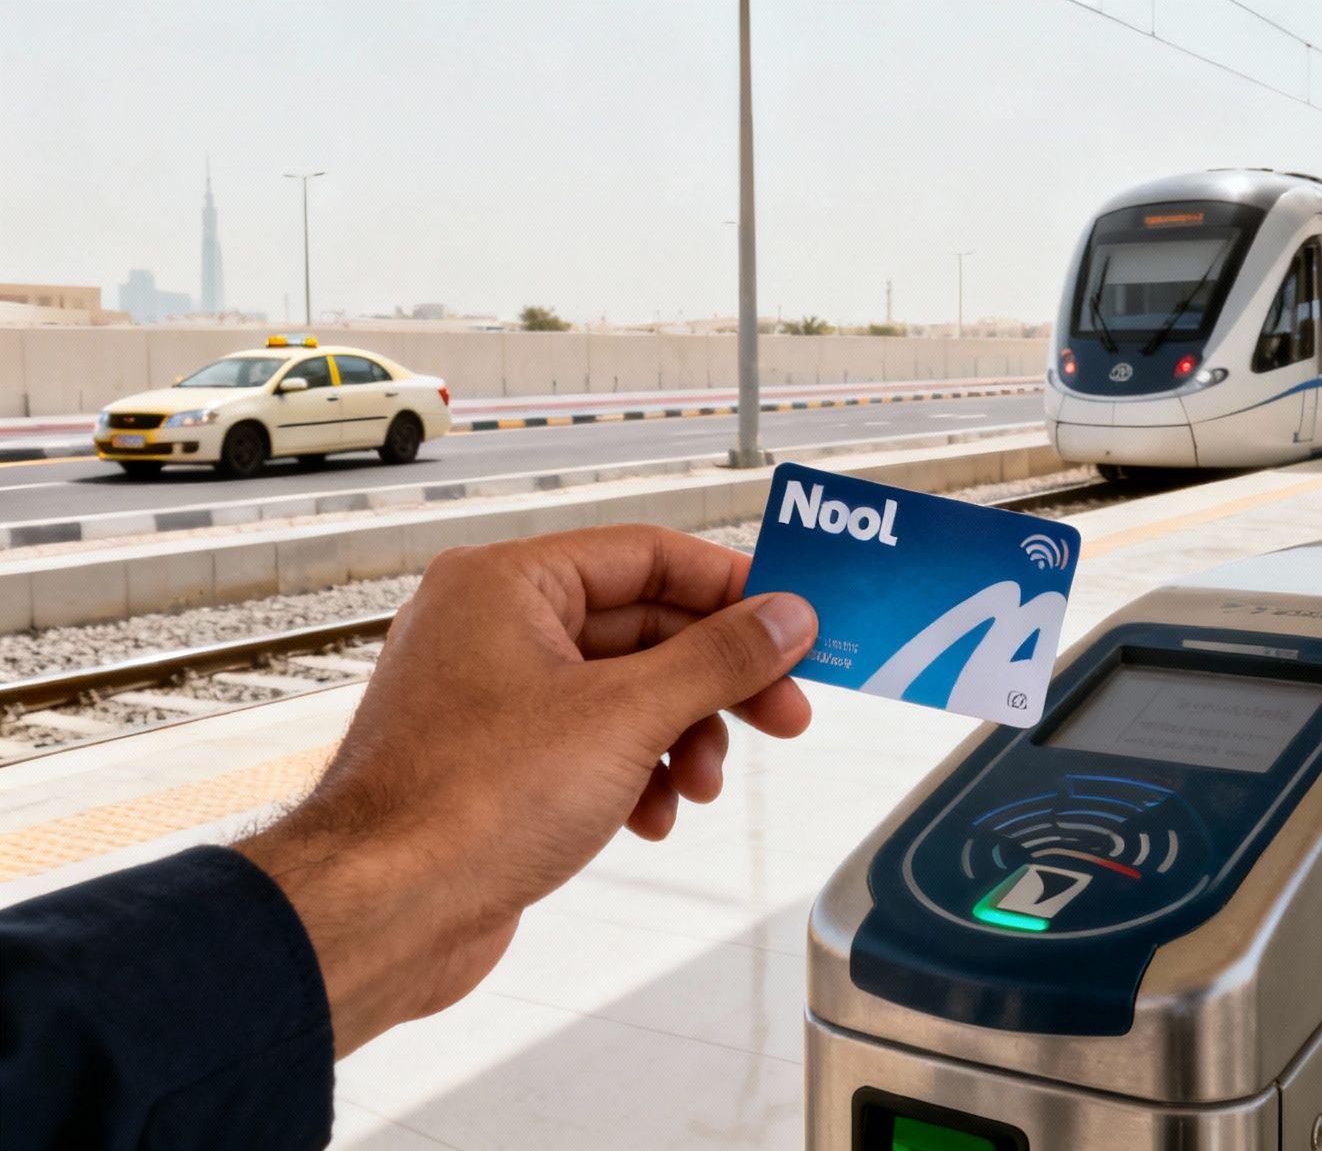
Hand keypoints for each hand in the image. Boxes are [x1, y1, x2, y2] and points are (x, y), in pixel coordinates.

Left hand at [235, 525, 816, 1055]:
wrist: (382, 914)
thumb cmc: (465, 804)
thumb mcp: (626, 716)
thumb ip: (718, 660)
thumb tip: (784, 618)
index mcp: (508, 585)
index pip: (648, 555)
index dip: (730, 588)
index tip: (791, 621)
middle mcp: (493, 628)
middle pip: (643, 627)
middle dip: (716, 680)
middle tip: (784, 711)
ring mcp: (492, 698)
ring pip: (625, 692)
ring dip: (682, 737)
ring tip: (701, 784)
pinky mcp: (497, 762)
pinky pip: (593, 744)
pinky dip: (638, 773)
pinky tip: (651, 815)